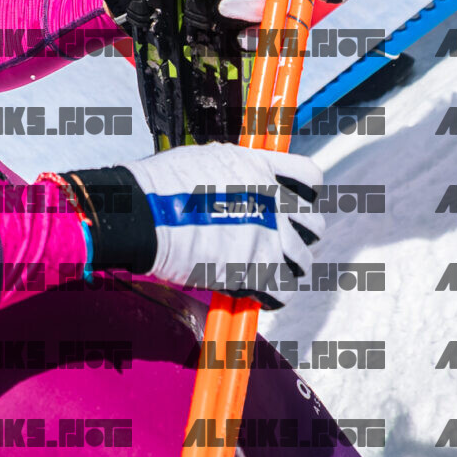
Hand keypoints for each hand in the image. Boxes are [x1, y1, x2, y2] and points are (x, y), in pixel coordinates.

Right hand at [62, 144, 324, 286]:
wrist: (143, 214)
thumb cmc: (161, 185)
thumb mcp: (205, 160)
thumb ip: (235, 173)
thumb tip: (237, 184)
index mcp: (261, 167)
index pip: (309, 178)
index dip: (305, 194)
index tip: (295, 204)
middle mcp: (274, 200)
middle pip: (313, 225)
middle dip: (300, 237)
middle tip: (281, 245)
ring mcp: (269, 236)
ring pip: (303, 262)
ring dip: (289, 268)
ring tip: (272, 274)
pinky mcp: (256, 270)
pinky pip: (283, 291)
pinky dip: (274, 296)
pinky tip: (260, 294)